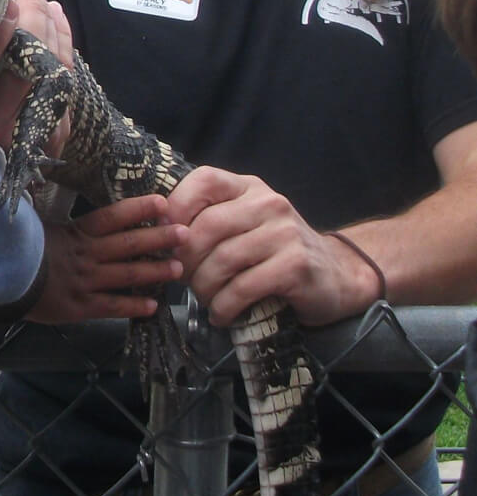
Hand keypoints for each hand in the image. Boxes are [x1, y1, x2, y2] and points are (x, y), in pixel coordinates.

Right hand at [27, 193, 186, 322]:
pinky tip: (153, 305)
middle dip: (159, 238)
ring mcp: (85, 282)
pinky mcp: (80, 308)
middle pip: (128, 245)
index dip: (138, 209)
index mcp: (75, 232)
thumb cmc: (17, 248)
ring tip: (178, 268)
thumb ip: (53, 212)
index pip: (112, 217)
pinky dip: (134, 307)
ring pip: (127, 275)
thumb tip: (52, 182)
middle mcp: (85, 255)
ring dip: (155, 271)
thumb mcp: (35, 224)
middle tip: (184, 234)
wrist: (0, 281)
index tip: (163, 203)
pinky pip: (113, 307)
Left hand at [167, 166, 380, 326]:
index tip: (165, 237)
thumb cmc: (276, 252)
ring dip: (203, 287)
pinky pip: (243, 287)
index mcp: (249, 187)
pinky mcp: (295, 266)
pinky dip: (224, 306)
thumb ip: (209, 220)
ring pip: (223, 260)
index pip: (203, 181)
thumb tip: (159, 234)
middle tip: (183, 279)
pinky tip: (221, 314)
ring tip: (204, 300)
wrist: (337, 277)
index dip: (176, 208)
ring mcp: (285, 233)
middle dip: (186, 259)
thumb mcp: (245, 224)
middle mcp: (268, 203)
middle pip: (207, 227)